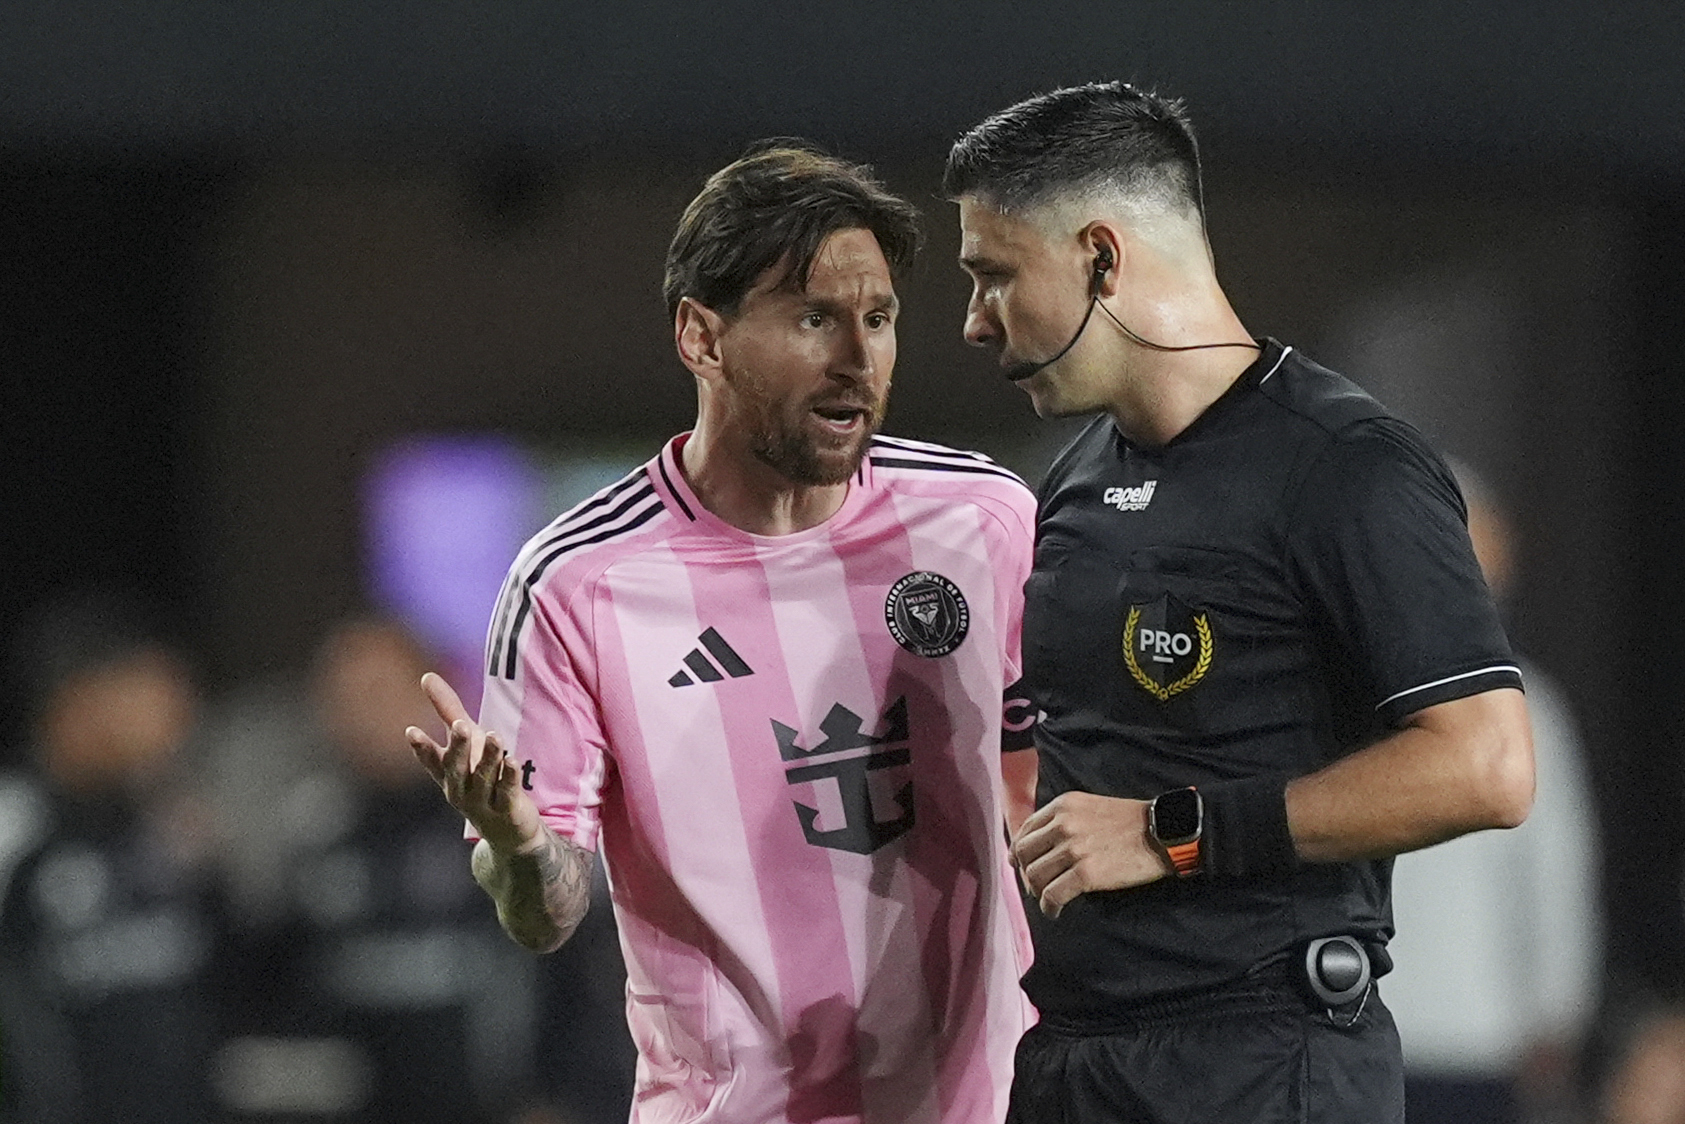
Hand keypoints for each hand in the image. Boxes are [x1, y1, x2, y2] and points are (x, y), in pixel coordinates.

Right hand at [407, 672, 543, 854]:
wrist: (506, 830)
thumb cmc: (481, 778)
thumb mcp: (466, 741)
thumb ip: (447, 709)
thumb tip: (427, 676)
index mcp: (447, 774)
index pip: (431, 760)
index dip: (422, 748)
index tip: (411, 731)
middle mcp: (460, 789)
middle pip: (456, 769)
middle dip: (458, 747)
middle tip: (460, 724)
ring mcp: (483, 802)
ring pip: (483, 778)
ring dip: (488, 757)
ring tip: (493, 735)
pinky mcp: (506, 809)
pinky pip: (506, 791)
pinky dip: (508, 776)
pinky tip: (513, 760)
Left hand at [1011, 791, 1171, 917]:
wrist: (1163, 831)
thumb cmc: (1129, 821)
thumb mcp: (1090, 807)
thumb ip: (1063, 820)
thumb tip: (1039, 847)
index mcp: (1063, 806)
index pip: (1026, 830)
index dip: (1020, 851)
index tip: (1021, 864)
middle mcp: (1063, 824)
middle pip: (1025, 853)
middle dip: (1026, 872)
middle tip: (1035, 886)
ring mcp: (1073, 849)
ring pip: (1036, 876)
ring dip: (1038, 891)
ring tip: (1047, 899)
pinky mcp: (1086, 874)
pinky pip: (1053, 895)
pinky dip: (1049, 907)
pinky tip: (1054, 911)